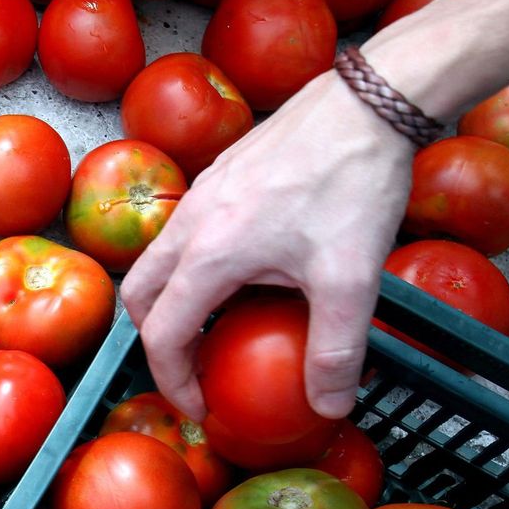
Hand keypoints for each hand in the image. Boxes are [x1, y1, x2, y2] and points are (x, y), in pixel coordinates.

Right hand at [119, 72, 413, 421]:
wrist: (368, 100)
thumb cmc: (354, 182)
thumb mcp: (352, 279)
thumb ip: (336, 349)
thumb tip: (329, 407)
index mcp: (208, 256)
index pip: (163, 336)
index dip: (174, 382)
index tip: (202, 407)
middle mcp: (190, 224)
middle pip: (140, 297)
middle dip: (157, 341)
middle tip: (195, 369)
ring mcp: (202, 194)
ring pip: (158, 260)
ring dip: (172, 300)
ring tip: (216, 325)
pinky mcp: (221, 174)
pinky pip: (184, 231)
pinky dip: (192, 265)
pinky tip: (247, 270)